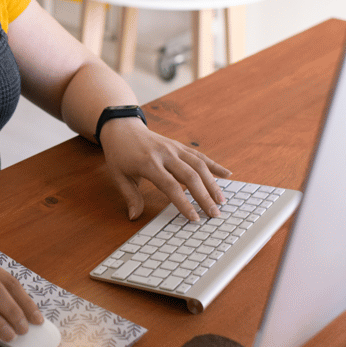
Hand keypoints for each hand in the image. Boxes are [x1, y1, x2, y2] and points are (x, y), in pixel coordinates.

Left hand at [99, 117, 231, 221]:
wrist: (122, 127)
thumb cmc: (119, 153)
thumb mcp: (118, 176)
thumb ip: (129, 196)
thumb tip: (134, 217)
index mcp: (148, 163)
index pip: (170, 186)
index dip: (184, 203)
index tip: (194, 218)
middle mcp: (165, 154)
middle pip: (190, 176)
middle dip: (204, 196)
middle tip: (215, 214)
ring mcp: (174, 148)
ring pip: (199, 165)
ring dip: (213, 183)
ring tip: (222, 200)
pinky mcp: (179, 146)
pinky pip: (199, 156)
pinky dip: (214, 165)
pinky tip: (227, 175)